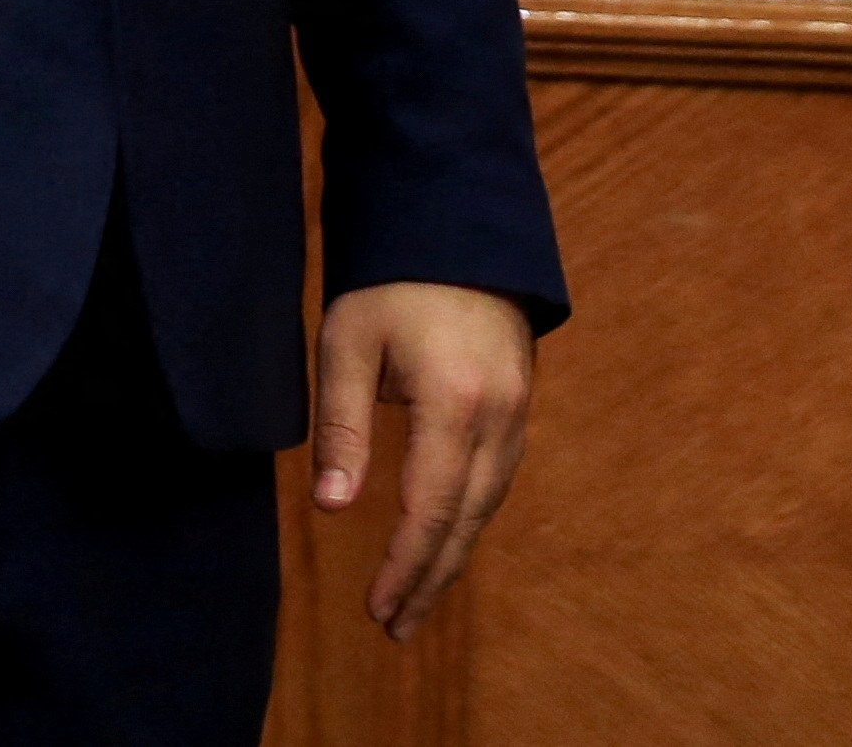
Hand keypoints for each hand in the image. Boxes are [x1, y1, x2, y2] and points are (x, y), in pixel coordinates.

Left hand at [311, 280, 534, 638]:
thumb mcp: (348, 343)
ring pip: (488, 504)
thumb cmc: (392, 280)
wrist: (458, 225)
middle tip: (395, 627)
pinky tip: (449, 537)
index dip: (404, 567)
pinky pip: (498, 477)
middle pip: (466, 520)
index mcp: (453, 403)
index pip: (429, 511)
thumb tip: (332, 508)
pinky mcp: (519, 401)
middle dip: (431, 579)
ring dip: (454, 556)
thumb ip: (342, 427)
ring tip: (418, 600)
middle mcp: (497, 416)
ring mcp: (517, 409)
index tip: (376, 609)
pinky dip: (472, 518)